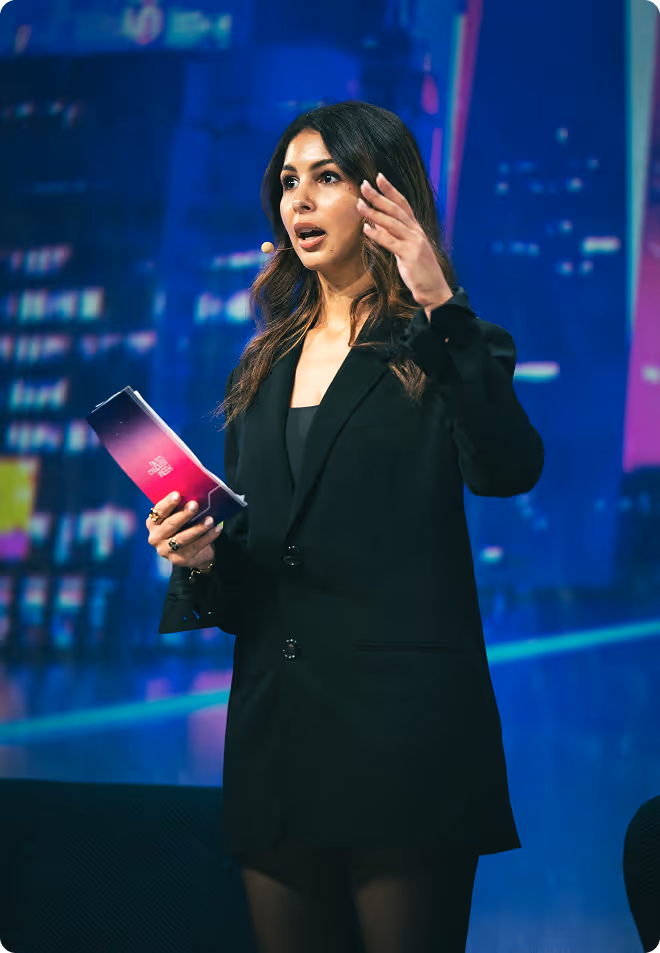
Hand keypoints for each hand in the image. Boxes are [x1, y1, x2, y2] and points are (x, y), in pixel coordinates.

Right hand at [146, 491, 222, 570]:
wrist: (192, 551)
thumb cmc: (184, 525)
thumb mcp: (178, 515)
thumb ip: (180, 506)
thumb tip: (193, 492)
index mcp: (152, 523)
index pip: (158, 512)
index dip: (168, 503)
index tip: (177, 495)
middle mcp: (155, 537)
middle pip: (171, 525)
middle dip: (184, 514)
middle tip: (195, 505)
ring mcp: (166, 550)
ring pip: (183, 538)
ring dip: (198, 528)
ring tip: (210, 520)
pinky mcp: (179, 559)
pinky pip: (195, 547)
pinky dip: (207, 537)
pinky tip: (217, 529)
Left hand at [357, 173, 453, 314]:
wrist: (434, 291)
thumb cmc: (420, 273)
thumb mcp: (406, 251)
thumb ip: (394, 237)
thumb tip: (377, 226)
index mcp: (416, 230)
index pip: (403, 204)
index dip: (391, 190)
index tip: (378, 177)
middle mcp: (416, 232)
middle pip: (396, 209)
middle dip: (379, 196)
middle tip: (363, 184)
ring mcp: (414, 243)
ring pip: (392, 222)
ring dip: (374, 212)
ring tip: (359, 204)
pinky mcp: (410, 256)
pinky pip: (390, 242)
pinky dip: (377, 235)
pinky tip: (366, 229)